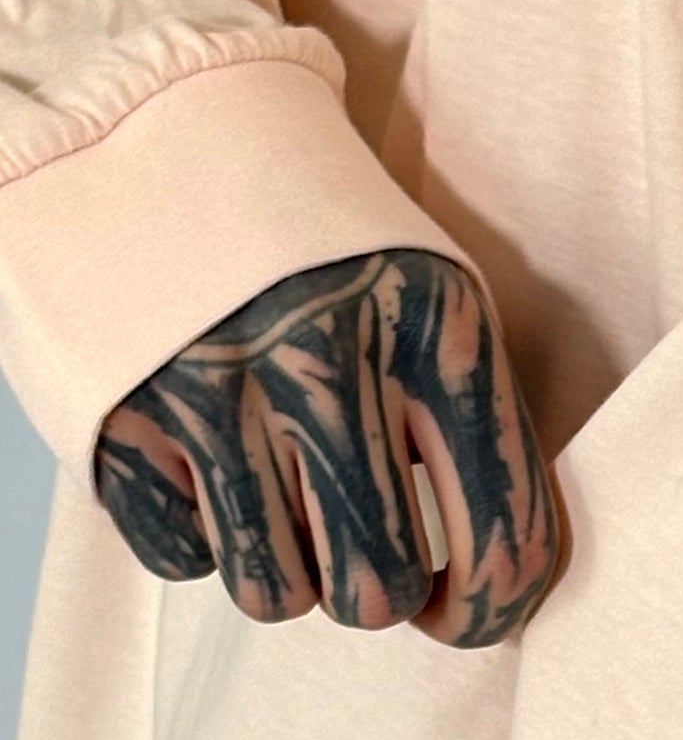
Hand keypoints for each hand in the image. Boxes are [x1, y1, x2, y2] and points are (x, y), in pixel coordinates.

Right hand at [90, 247, 562, 646]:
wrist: (168, 126)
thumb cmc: (333, 250)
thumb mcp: (434, 308)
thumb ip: (476, 441)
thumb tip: (491, 600)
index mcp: (437, 332)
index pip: (501, 543)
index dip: (487, 613)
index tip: (458, 609)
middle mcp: (327, 357)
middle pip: (375, 592)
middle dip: (373, 589)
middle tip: (359, 541)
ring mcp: (215, 384)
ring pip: (276, 595)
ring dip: (288, 571)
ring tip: (285, 496)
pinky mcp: (123, 407)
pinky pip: (182, 558)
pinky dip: (203, 532)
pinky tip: (210, 459)